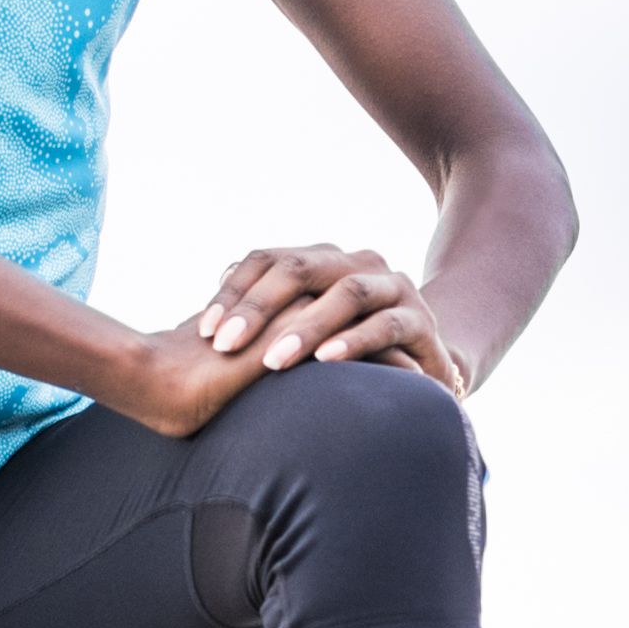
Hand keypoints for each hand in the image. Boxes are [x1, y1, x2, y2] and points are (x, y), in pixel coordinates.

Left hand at [197, 241, 468, 392]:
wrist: (423, 368)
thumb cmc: (347, 350)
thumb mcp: (304, 330)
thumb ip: (266, 319)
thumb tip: (209, 320)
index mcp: (322, 260)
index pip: (268, 259)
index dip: (233, 292)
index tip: (206, 333)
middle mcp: (357, 263)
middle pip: (301, 267)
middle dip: (259, 307)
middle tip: (226, 344)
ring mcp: (393, 288)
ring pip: (347, 293)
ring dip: (306, 326)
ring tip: (273, 361)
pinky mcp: (421, 322)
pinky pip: (386, 326)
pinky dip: (355, 342)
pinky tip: (327, 361)